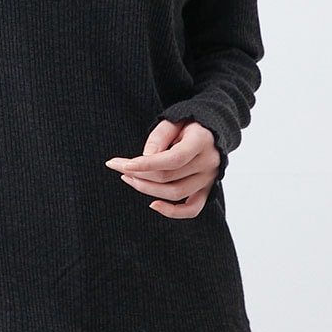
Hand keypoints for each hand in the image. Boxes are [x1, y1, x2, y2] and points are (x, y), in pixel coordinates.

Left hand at [105, 118, 220, 218]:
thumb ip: (160, 136)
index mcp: (201, 142)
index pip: (173, 159)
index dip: (147, 164)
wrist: (211, 131)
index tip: (124, 165)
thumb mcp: (173, 120)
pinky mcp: (207, 190)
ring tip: (129, 178)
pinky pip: (192, 209)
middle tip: (119, 167)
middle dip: (140, 174)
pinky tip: (153, 204)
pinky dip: (173, 212)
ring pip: (175, 193)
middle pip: (169, 177)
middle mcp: (208, 163)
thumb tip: (146, 157)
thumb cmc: (188, 123)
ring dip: (148, 189)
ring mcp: (209, 179)